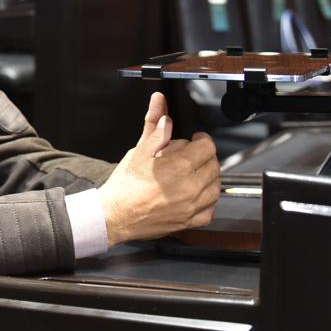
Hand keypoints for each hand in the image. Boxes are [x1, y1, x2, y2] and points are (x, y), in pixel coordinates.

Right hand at [97, 92, 220, 244]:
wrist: (115, 215)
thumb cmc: (124, 186)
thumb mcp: (139, 151)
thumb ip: (156, 129)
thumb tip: (161, 109)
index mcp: (180, 167)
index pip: (207, 147)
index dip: (202, 139)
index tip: (196, 139)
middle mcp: (191, 187)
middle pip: (214, 165)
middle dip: (204, 156)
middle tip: (188, 156)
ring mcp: (192, 207)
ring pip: (215, 187)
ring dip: (207, 177)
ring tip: (191, 174)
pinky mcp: (189, 222)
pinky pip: (210, 210)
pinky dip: (207, 201)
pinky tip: (194, 195)